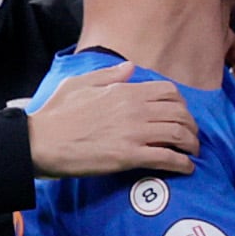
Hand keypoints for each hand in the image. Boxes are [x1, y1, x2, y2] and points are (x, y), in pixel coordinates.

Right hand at [29, 67, 198, 176]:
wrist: (42, 141)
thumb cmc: (56, 114)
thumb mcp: (79, 84)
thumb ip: (108, 75)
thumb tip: (129, 67)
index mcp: (124, 91)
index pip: (168, 91)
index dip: (181, 104)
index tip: (182, 114)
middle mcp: (134, 109)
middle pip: (180, 113)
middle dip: (191, 125)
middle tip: (191, 137)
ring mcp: (134, 132)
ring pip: (178, 134)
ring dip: (191, 144)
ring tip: (192, 153)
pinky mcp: (129, 156)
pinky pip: (167, 158)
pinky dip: (182, 164)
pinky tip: (187, 168)